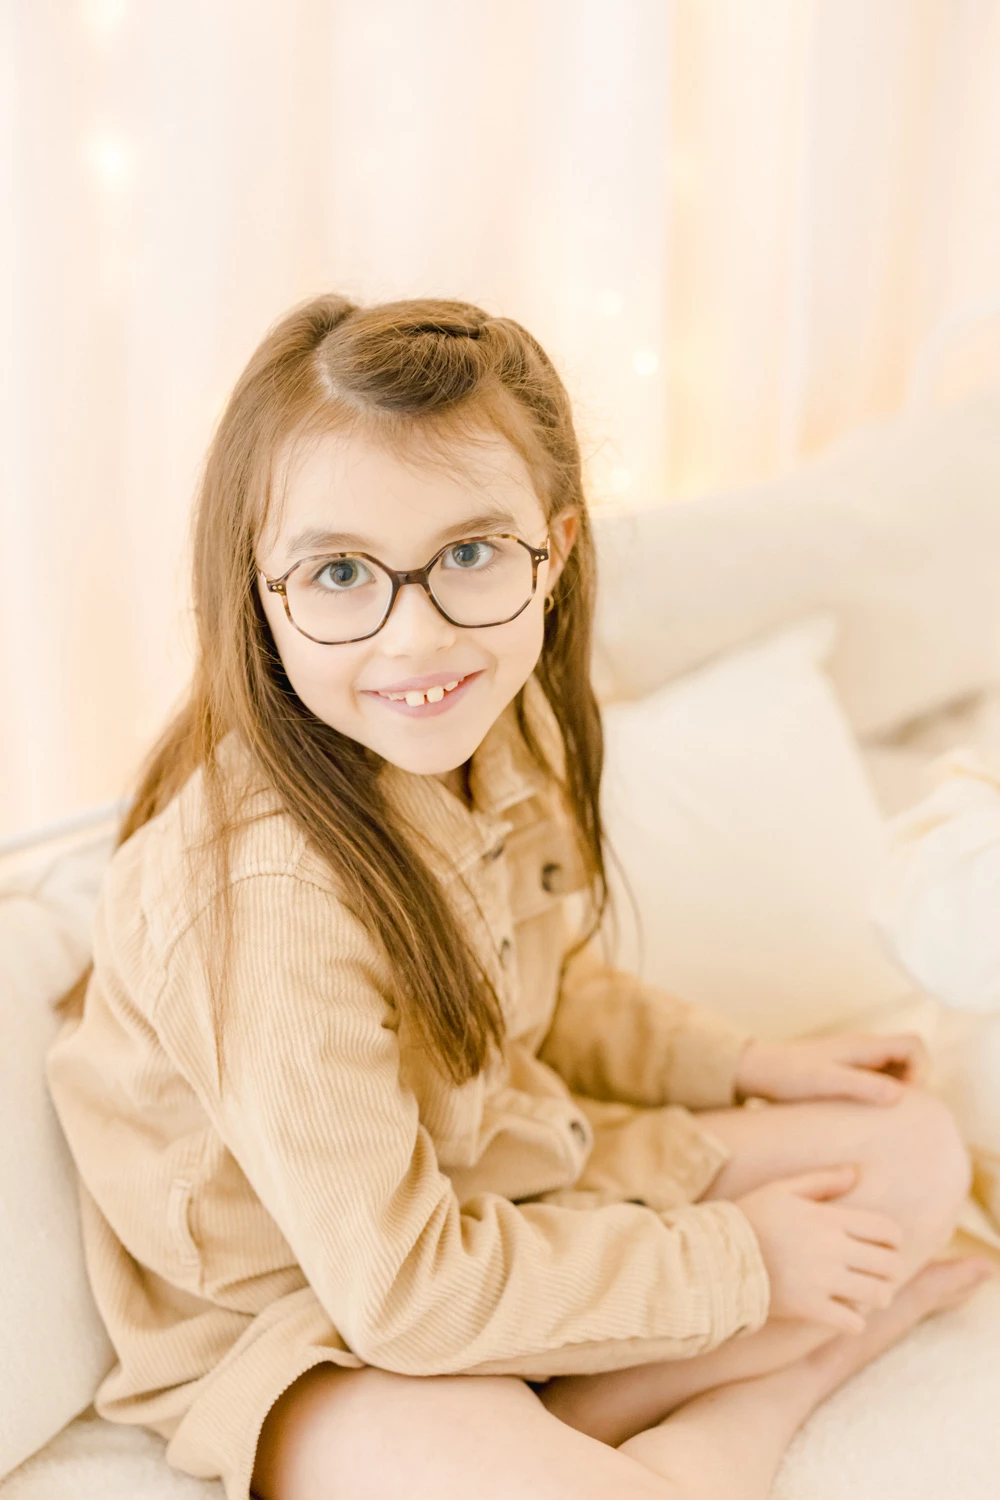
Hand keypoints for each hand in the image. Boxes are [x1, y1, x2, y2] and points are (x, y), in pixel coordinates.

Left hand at [734, 1032, 930, 1107]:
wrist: (757, 1070)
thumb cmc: (788, 1075)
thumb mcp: (826, 1082)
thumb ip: (863, 1085)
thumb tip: (901, 1095)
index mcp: (864, 1045)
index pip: (914, 1044)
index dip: (921, 1070)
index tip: (904, 1097)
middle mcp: (863, 1048)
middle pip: (908, 1057)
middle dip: (913, 1082)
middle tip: (895, 1109)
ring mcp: (854, 1059)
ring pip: (893, 1069)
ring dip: (896, 1089)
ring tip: (880, 1114)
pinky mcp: (843, 1070)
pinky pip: (876, 1078)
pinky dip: (880, 1092)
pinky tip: (863, 1112)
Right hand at [735, 1164, 904, 1331]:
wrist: (718, 1255)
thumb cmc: (750, 1217)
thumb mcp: (783, 1189)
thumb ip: (822, 1180)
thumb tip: (856, 1172)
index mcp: (829, 1219)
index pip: (886, 1230)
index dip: (894, 1239)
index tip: (887, 1245)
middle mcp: (833, 1249)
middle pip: (890, 1264)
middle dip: (892, 1269)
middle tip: (880, 1272)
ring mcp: (823, 1280)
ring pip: (878, 1295)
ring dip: (879, 1295)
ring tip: (868, 1293)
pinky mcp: (811, 1308)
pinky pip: (852, 1323)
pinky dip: (855, 1320)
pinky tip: (844, 1312)